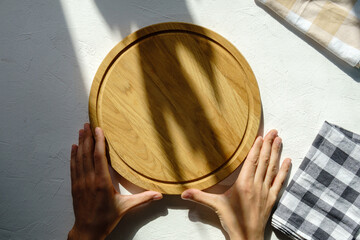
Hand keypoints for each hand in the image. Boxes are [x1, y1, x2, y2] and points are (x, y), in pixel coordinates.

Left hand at [68, 123, 162, 239]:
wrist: (87, 230)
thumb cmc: (106, 218)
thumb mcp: (126, 207)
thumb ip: (143, 199)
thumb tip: (159, 195)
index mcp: (102, 182)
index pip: (99, 157)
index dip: (98, 141)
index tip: (98, 129)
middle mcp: (89, 180)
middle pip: (87, 154)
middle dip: (87, 137)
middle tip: (87, 124)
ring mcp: (80, 182)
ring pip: (79, 158)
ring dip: (80, 143)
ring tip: (81, 130)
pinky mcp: (75, 186)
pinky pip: (73, 167)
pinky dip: (73, 155)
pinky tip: (74, 147)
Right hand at [181, 130, 290, 239]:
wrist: (247, 236)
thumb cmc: (232, 220)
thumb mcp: (215, 206)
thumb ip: (199, 197)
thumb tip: (183, 193)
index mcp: (243, 184)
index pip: (252, 162)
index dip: (257, 148)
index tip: (261, 136)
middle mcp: (256, 185)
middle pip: (264, 161)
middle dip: (269, 145)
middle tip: (274, 131)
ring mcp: (266, 191)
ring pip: (272, 168)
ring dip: (276, 153)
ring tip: (279, 140)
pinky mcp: (272, 198)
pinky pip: (280, 181)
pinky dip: (284, 170)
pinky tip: (288, 160)